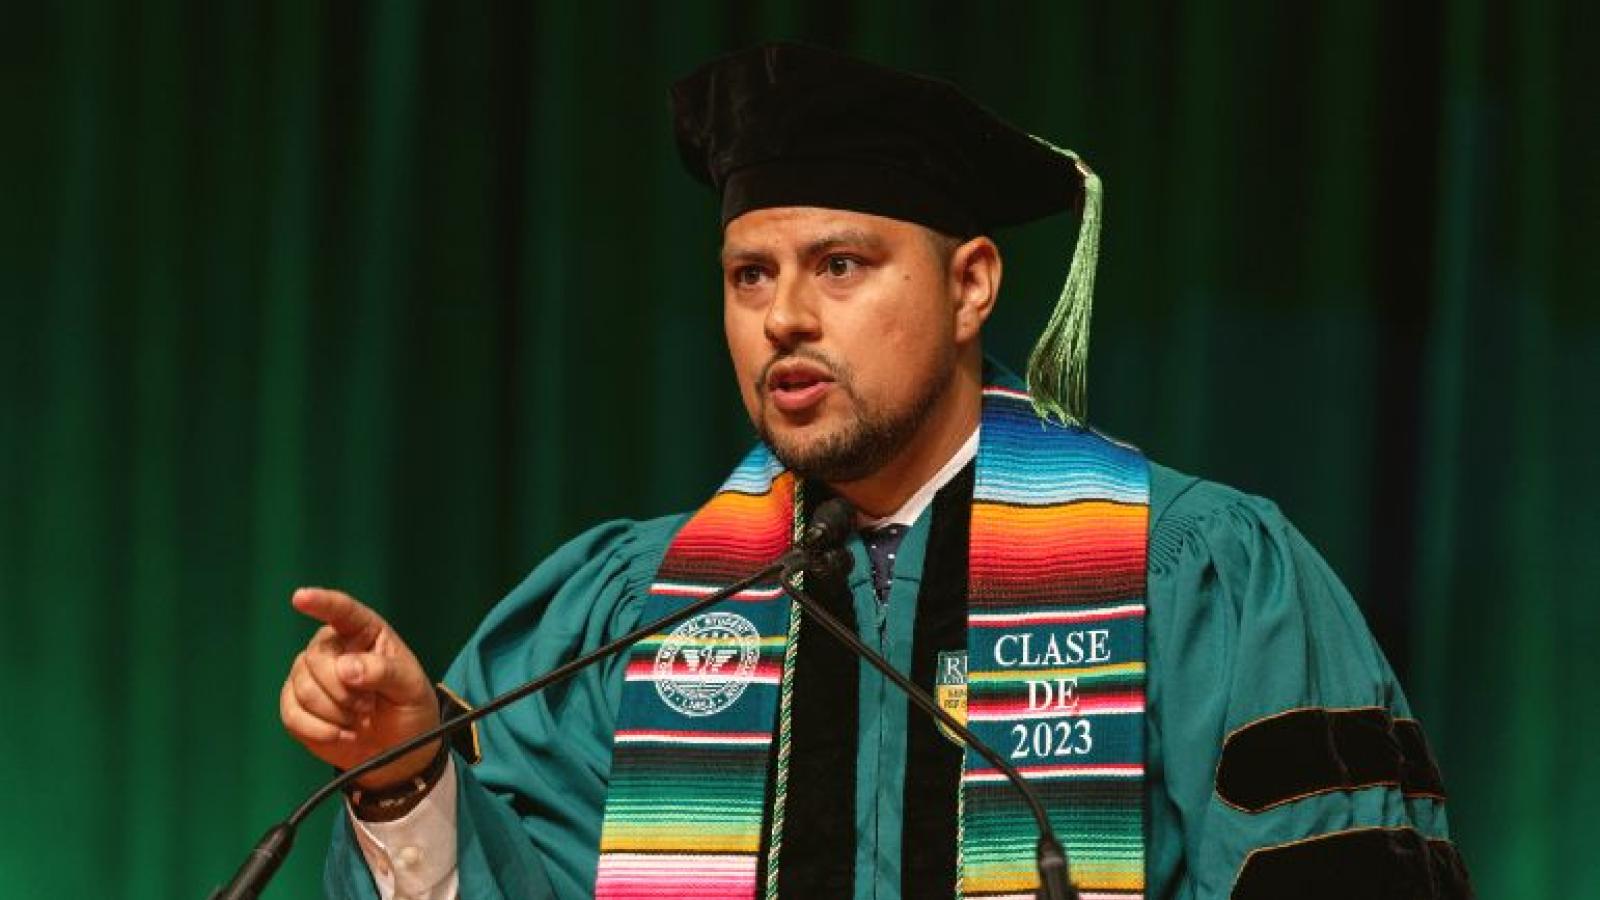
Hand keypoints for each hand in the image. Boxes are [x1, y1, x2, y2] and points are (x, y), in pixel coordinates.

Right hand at [280, 587, 441, 789]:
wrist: (397, 748)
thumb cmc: (408, 707)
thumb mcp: (410, 687)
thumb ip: (383, 672)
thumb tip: (345, 668)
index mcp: (364, 631)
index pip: (341, 611)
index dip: (321, 602)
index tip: (300, 597)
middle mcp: (332, 647)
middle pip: (316, 660)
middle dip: (343, 691)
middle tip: (368, 705)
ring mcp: (310, 675)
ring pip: (303, 689)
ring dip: (335, 713)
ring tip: (359, 718)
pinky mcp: (296, 705)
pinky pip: (292, 714)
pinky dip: (319, 731)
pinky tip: (342, 735)